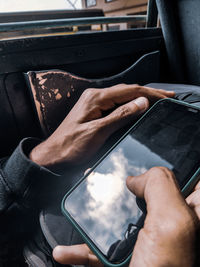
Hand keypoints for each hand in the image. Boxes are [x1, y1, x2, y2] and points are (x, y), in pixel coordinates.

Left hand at [30, 84, 173, 166]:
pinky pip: (116, 103)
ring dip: (140, 97)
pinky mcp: (94, 111)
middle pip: (127, 91)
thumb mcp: (98, 132)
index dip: (150, 93)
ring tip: (156, 100)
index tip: (165, 97)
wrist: (54, 154)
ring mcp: (94, 103)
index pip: (129, 91)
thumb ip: (120, 116)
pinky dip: (130, 104)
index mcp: (96, 98)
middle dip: (148, 93)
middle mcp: (94, 97)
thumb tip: (141, 102)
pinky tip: (137, 106)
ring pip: (122, 96)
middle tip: (166, 97)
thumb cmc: (71, 146)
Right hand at [53, 167, 196, 266]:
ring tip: (81, 208)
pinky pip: (104, 248)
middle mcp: (169, 226)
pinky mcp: (128, 259)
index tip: (143, 155)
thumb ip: (160, 186)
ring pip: (121, 218)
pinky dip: (83, 250)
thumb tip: (136, 178)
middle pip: (146, 193)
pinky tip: (66, 251)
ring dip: (98, 216)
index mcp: (188, 214)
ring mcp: (147, 243)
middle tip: (107, 177)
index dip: (167, 163)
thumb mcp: (170, 225)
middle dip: (125, 186)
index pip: (185, 177)